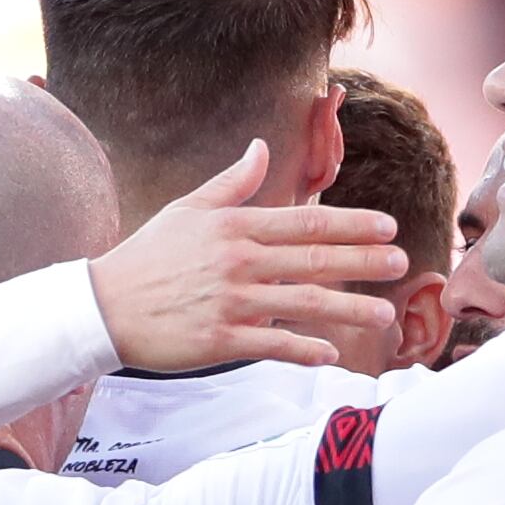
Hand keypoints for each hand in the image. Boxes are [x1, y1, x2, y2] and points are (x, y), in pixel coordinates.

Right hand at [88, 144, 409, 371]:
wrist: (103, 306)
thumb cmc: (147, 258)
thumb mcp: (187, 210)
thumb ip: (230, 183)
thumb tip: (260, 150)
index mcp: (235, 227)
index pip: (305, 222)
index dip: (350, 224)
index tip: (386, 226)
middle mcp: (239, 262)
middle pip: (314, 260)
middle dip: (363, 261)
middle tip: (401, 263)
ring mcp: (231, 302)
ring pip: (302, 305)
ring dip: (348, 309)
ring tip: (383, 315)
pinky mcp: (219, 340)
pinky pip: (272, 346)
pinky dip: (303, 351)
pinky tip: (331, 354)